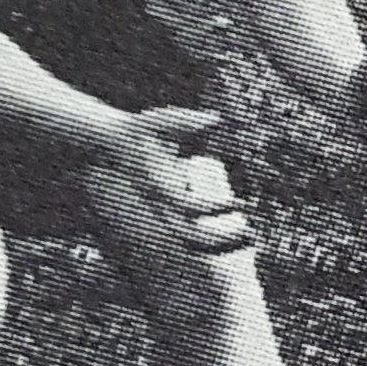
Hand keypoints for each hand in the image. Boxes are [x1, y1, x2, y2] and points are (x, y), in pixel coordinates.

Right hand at [112, 106, 255, 255]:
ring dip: (220, 247)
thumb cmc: (139, 129)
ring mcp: (162, 212)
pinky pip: (190, 237)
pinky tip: (237, 241)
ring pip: (191, 242)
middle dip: (222, 241)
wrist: (112, 143)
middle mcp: (159, 205)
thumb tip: (216, 119)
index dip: (216, 209)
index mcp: (159, 187)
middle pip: (191, 237)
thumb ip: (188, 121)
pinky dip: (212, 244)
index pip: (189, 208)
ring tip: (252, 242)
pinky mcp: (168, 212)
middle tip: (254, 236)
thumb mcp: (162, 120)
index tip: (242, 204)